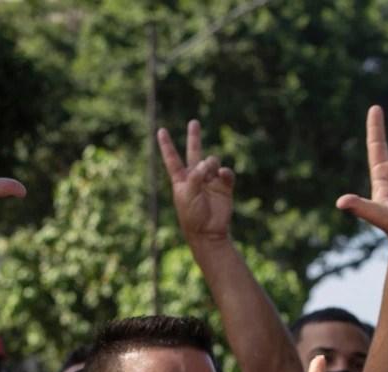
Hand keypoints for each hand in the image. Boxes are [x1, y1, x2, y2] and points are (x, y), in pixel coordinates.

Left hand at [158, 120, 234, 244]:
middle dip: (194, 137)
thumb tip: (207, 164)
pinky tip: (221, 176)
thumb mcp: (187, 194)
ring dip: (210, 164)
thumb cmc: (192, 215)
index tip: (161, 130)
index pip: (172, 158)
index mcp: (181, 179)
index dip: (166, 145)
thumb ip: (195, 176)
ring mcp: (210, 180)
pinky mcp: (224, 186)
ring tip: (209, 175)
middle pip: (194, 152)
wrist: (208, 232)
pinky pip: (226, 172)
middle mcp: (195, 177)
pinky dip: (224, 172)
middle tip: (193, 122)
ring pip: (211, 161)